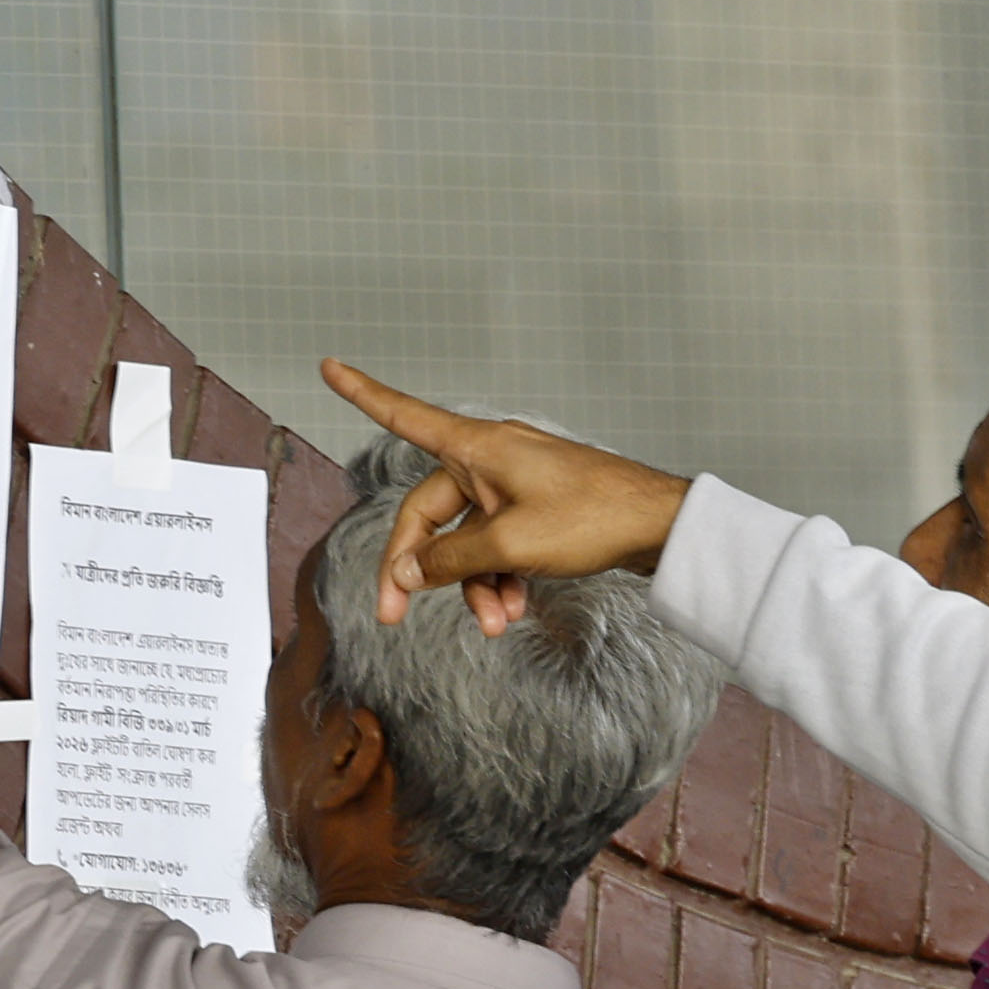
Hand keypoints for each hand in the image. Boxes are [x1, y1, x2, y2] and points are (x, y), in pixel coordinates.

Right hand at [318, 362, 692, 636]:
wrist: (658, 526)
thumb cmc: (593, 517)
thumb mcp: (511, 545)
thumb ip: (450, 560)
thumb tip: (407, 574)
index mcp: (477, 448)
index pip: (405, 415)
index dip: (363, 393)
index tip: (330, 367)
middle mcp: (489, 460)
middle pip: (428, 514)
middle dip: (418, 569)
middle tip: (393, 617)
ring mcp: (513, 485)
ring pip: (465, 539)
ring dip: (470, 584)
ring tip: (494, 621)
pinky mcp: (535, 510)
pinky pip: (496, 545)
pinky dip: (498, 577)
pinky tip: (513, 608)